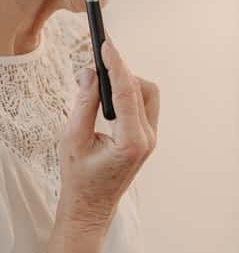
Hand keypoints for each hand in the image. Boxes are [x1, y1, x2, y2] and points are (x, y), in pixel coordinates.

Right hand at [49, 40, 158, 252]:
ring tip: (99, 83)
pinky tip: (108, 96)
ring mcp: (151, 138)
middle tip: (98, 62)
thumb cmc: (79, 178)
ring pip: (148, 96)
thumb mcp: (73, 140)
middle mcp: (148, 138)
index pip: (128, 93)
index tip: (107, 46)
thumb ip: (83, 105)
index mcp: (132, 141)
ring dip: (126, 84)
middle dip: (122, 74)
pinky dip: (128, 96)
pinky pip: (144, 107)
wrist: (92, 206)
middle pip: (144, 90)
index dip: (117, 66)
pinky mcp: (147, 138)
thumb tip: (90, 73)